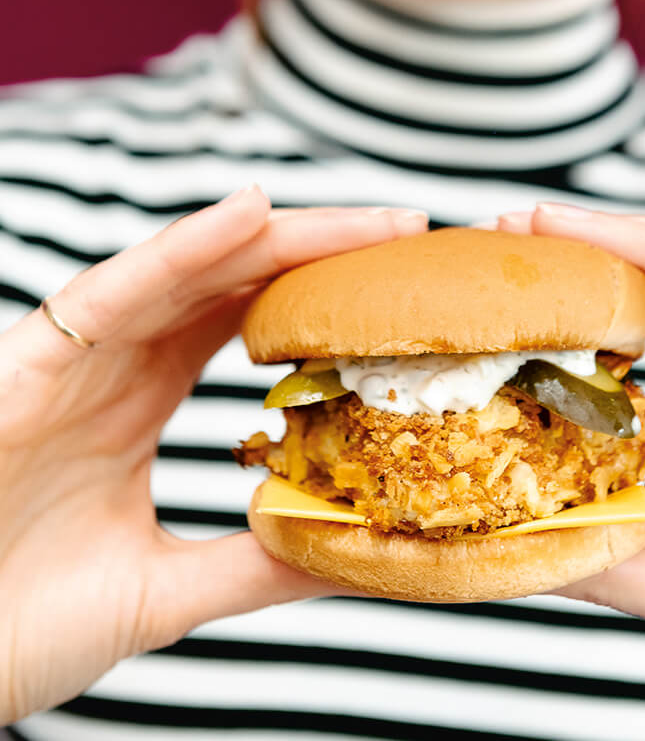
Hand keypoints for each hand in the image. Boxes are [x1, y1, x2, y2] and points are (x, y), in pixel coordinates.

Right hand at [0, 188, 426, 723]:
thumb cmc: (9, 626)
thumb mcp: (160, 589)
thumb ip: (248, 562)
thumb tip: (350, 552)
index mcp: (137, 401)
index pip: (243, 323)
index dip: (317, 295)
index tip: (401, 286)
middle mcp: (110, 365)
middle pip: (229, 281)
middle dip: (319, 251)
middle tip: (408, 230)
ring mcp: (70, 359)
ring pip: (184, 270)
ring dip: (275, 236)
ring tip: (362, 218)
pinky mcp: (25, 365)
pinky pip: (110, 291)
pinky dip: (179, 251)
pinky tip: (247, 215)